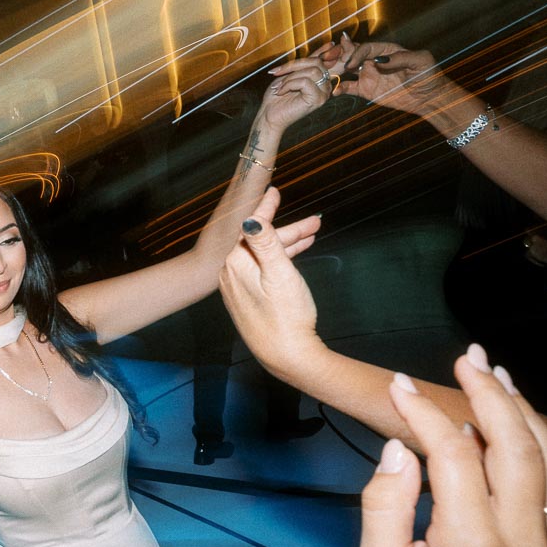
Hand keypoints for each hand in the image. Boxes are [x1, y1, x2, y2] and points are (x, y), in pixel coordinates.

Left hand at [218, 187, 324, 376]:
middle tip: (315, 220)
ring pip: (265, 256)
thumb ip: (265, 242)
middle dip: (288, 230)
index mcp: (236, 264)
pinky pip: (264, 270)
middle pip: (260, 242)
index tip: (274, 191)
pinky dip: (281, 260)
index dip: (266, 208)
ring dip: (288, 243)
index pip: (250, 228)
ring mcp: (239, 289)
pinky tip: (297, 256)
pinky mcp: (249, 300)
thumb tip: (249, 216)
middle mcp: (231, 275)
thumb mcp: (279, 272)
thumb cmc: (287, 315)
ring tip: (314, 233)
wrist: (287, 356)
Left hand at [260, 48, 335, 132]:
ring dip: (290, 77)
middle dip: (293, 65)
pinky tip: (281, 92)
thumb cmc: (277, 96)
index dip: (321, 50)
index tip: (322, 45)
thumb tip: (330, 44)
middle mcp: (326, 86)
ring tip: (279, 86)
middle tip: (277, 72)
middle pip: (316, 63)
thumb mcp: (291, 73)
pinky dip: (289, 84)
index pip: (322, 60)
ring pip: (312, 71)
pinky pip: (305, 82)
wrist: (269, 116)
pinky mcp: (317, 100)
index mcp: (321, 79)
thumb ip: (306, 62)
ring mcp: (324, 94)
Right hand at [326, 35, 456, 117]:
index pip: (365, 48)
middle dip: (339, 56)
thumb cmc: (428, 75)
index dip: (356, 53)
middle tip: (327, 60)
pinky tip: (334, 91)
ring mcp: (368, 75)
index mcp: (385, 50)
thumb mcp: (420, 61)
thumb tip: (378, 61)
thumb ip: (401, 58)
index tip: (350, 63)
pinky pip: (349, 88)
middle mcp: (374, 61)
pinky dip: (340, 88)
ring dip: (335, 70)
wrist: (428, 97)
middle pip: (352, 54)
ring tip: (325, 73)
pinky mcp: (366, 90)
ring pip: (347, 69)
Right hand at [359, 352, 546, 546]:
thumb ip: (385, 507)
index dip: (424, 413)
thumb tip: (398, 450)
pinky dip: (539, 443)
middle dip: (490, 395)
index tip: (397, 388)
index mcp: (472, 543)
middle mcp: (524, 537)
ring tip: (495, 375)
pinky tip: (520, 421)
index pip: (453, 454)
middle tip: (467, 359)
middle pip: (517, 445)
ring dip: (523, 411)